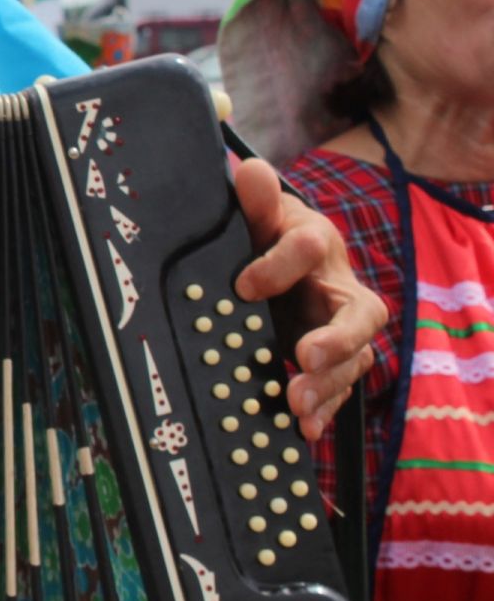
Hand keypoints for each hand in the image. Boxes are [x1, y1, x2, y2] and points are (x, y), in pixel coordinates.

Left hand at [231, 158, 385, 440]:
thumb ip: (256, 201)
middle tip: (304, 356)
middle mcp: (342, 290)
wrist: (277, 269)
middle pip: (358, 316)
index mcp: (318, 244)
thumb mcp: (259, 219)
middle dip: (336, 339)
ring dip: (327, 384)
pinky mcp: (333, 363)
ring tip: (296, 403)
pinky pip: (338, 389)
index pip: (310, 245)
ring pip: (352, 359)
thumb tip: (251, 171)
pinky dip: (323, 410)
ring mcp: (342, 331)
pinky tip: (303, 429)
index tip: (242, 285)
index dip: (279, 264)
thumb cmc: (267, 240)